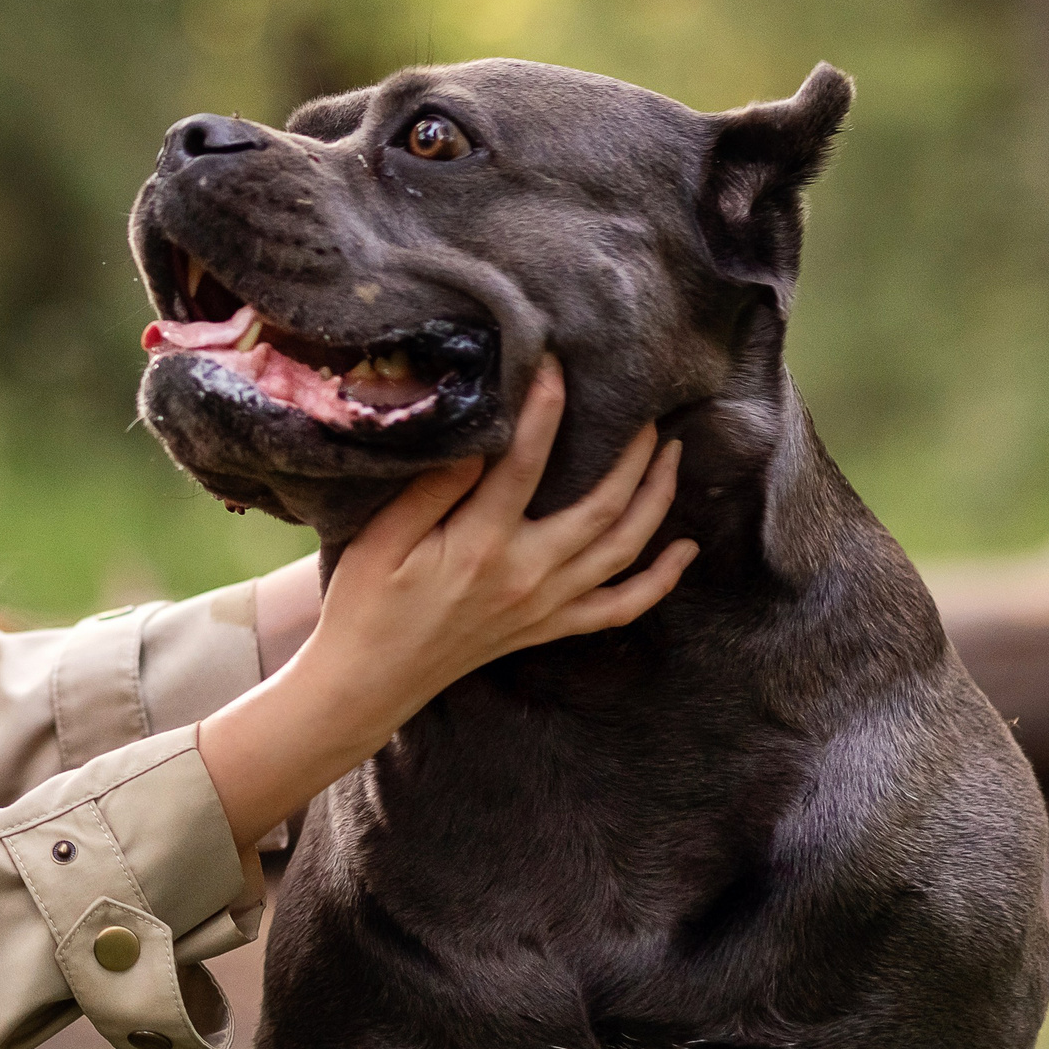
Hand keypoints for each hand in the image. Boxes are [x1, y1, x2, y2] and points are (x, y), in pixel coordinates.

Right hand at [195, 357, 692, 849]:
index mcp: (481, 546)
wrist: (370, 682)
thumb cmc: (365, 605)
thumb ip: (430, 491)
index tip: (557, 365)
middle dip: (632, 453)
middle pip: (603, 506)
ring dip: (657, 500)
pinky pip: (620, 608)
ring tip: (671, 454)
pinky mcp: (548, 627)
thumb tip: (478, 442)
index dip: (547, 409)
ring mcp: (544, 606)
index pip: (527, 464)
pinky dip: (660, 581)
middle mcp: (527, 576)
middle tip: (646, 409)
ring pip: (624, 550)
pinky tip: (684, 551)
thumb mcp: (381, 541)